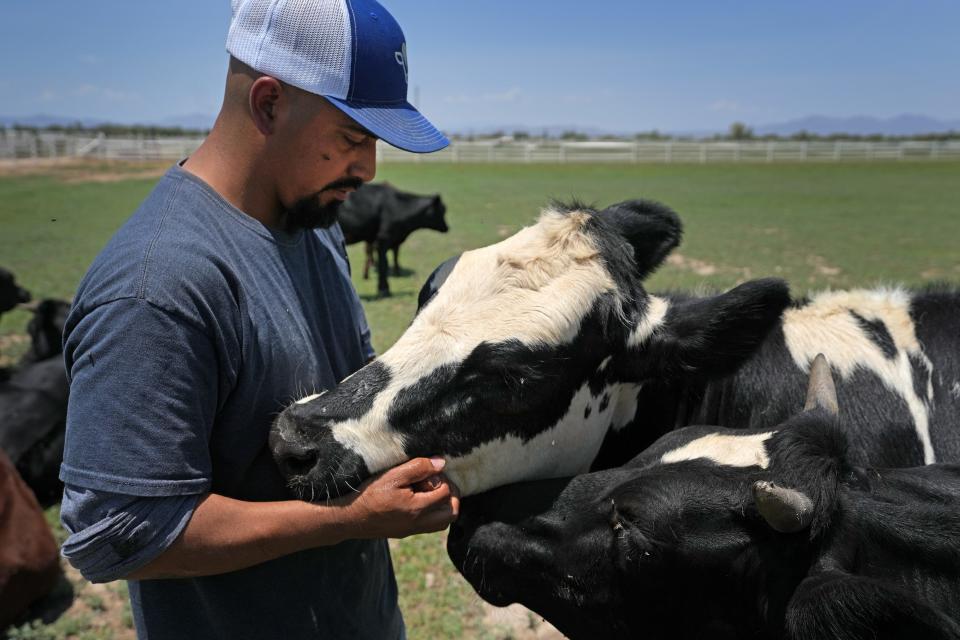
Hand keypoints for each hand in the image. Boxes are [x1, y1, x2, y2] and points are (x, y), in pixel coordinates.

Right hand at [339, 457, 459, 538]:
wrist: (349, 518)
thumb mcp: (392, 475)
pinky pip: (430, 526)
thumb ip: (418, 468)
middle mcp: (419, 523)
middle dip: (450, 495)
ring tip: (429, 490)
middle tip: (436, 482)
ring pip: (443, 522)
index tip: (429, 472)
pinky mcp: (406, 532)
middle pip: (451, 513)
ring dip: (443, 505)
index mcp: (417, 508)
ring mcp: (413, 530)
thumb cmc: (369, 494)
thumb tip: (441, 463)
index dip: (442, 479)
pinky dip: (434, 513)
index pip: (446, 493)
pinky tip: (420, 499)